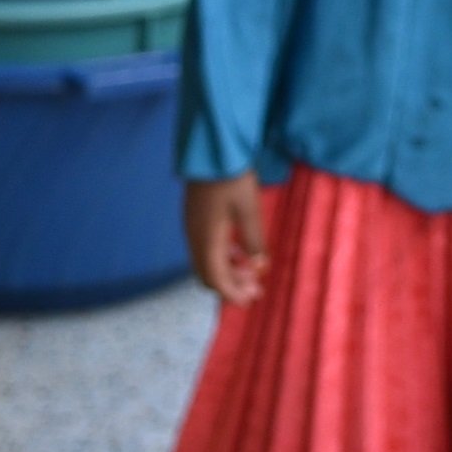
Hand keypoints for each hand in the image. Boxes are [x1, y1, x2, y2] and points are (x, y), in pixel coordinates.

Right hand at [186, 174, 268, 302]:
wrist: (210, 150)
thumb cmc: (232, 179)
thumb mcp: (249, 210)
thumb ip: (253, 241)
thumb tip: (259, 265)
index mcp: (207, 240)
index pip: (216, 279)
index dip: (233, 294)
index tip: (251, 300)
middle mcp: (194, 238)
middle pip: (208, 275)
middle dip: (231, 286)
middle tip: (256, 288)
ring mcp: (192, 228)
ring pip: (206, 262)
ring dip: (227, 271)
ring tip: (251, 270)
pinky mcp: (194, 218)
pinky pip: (205, 248)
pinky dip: (222, 256)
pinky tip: (240, 251)